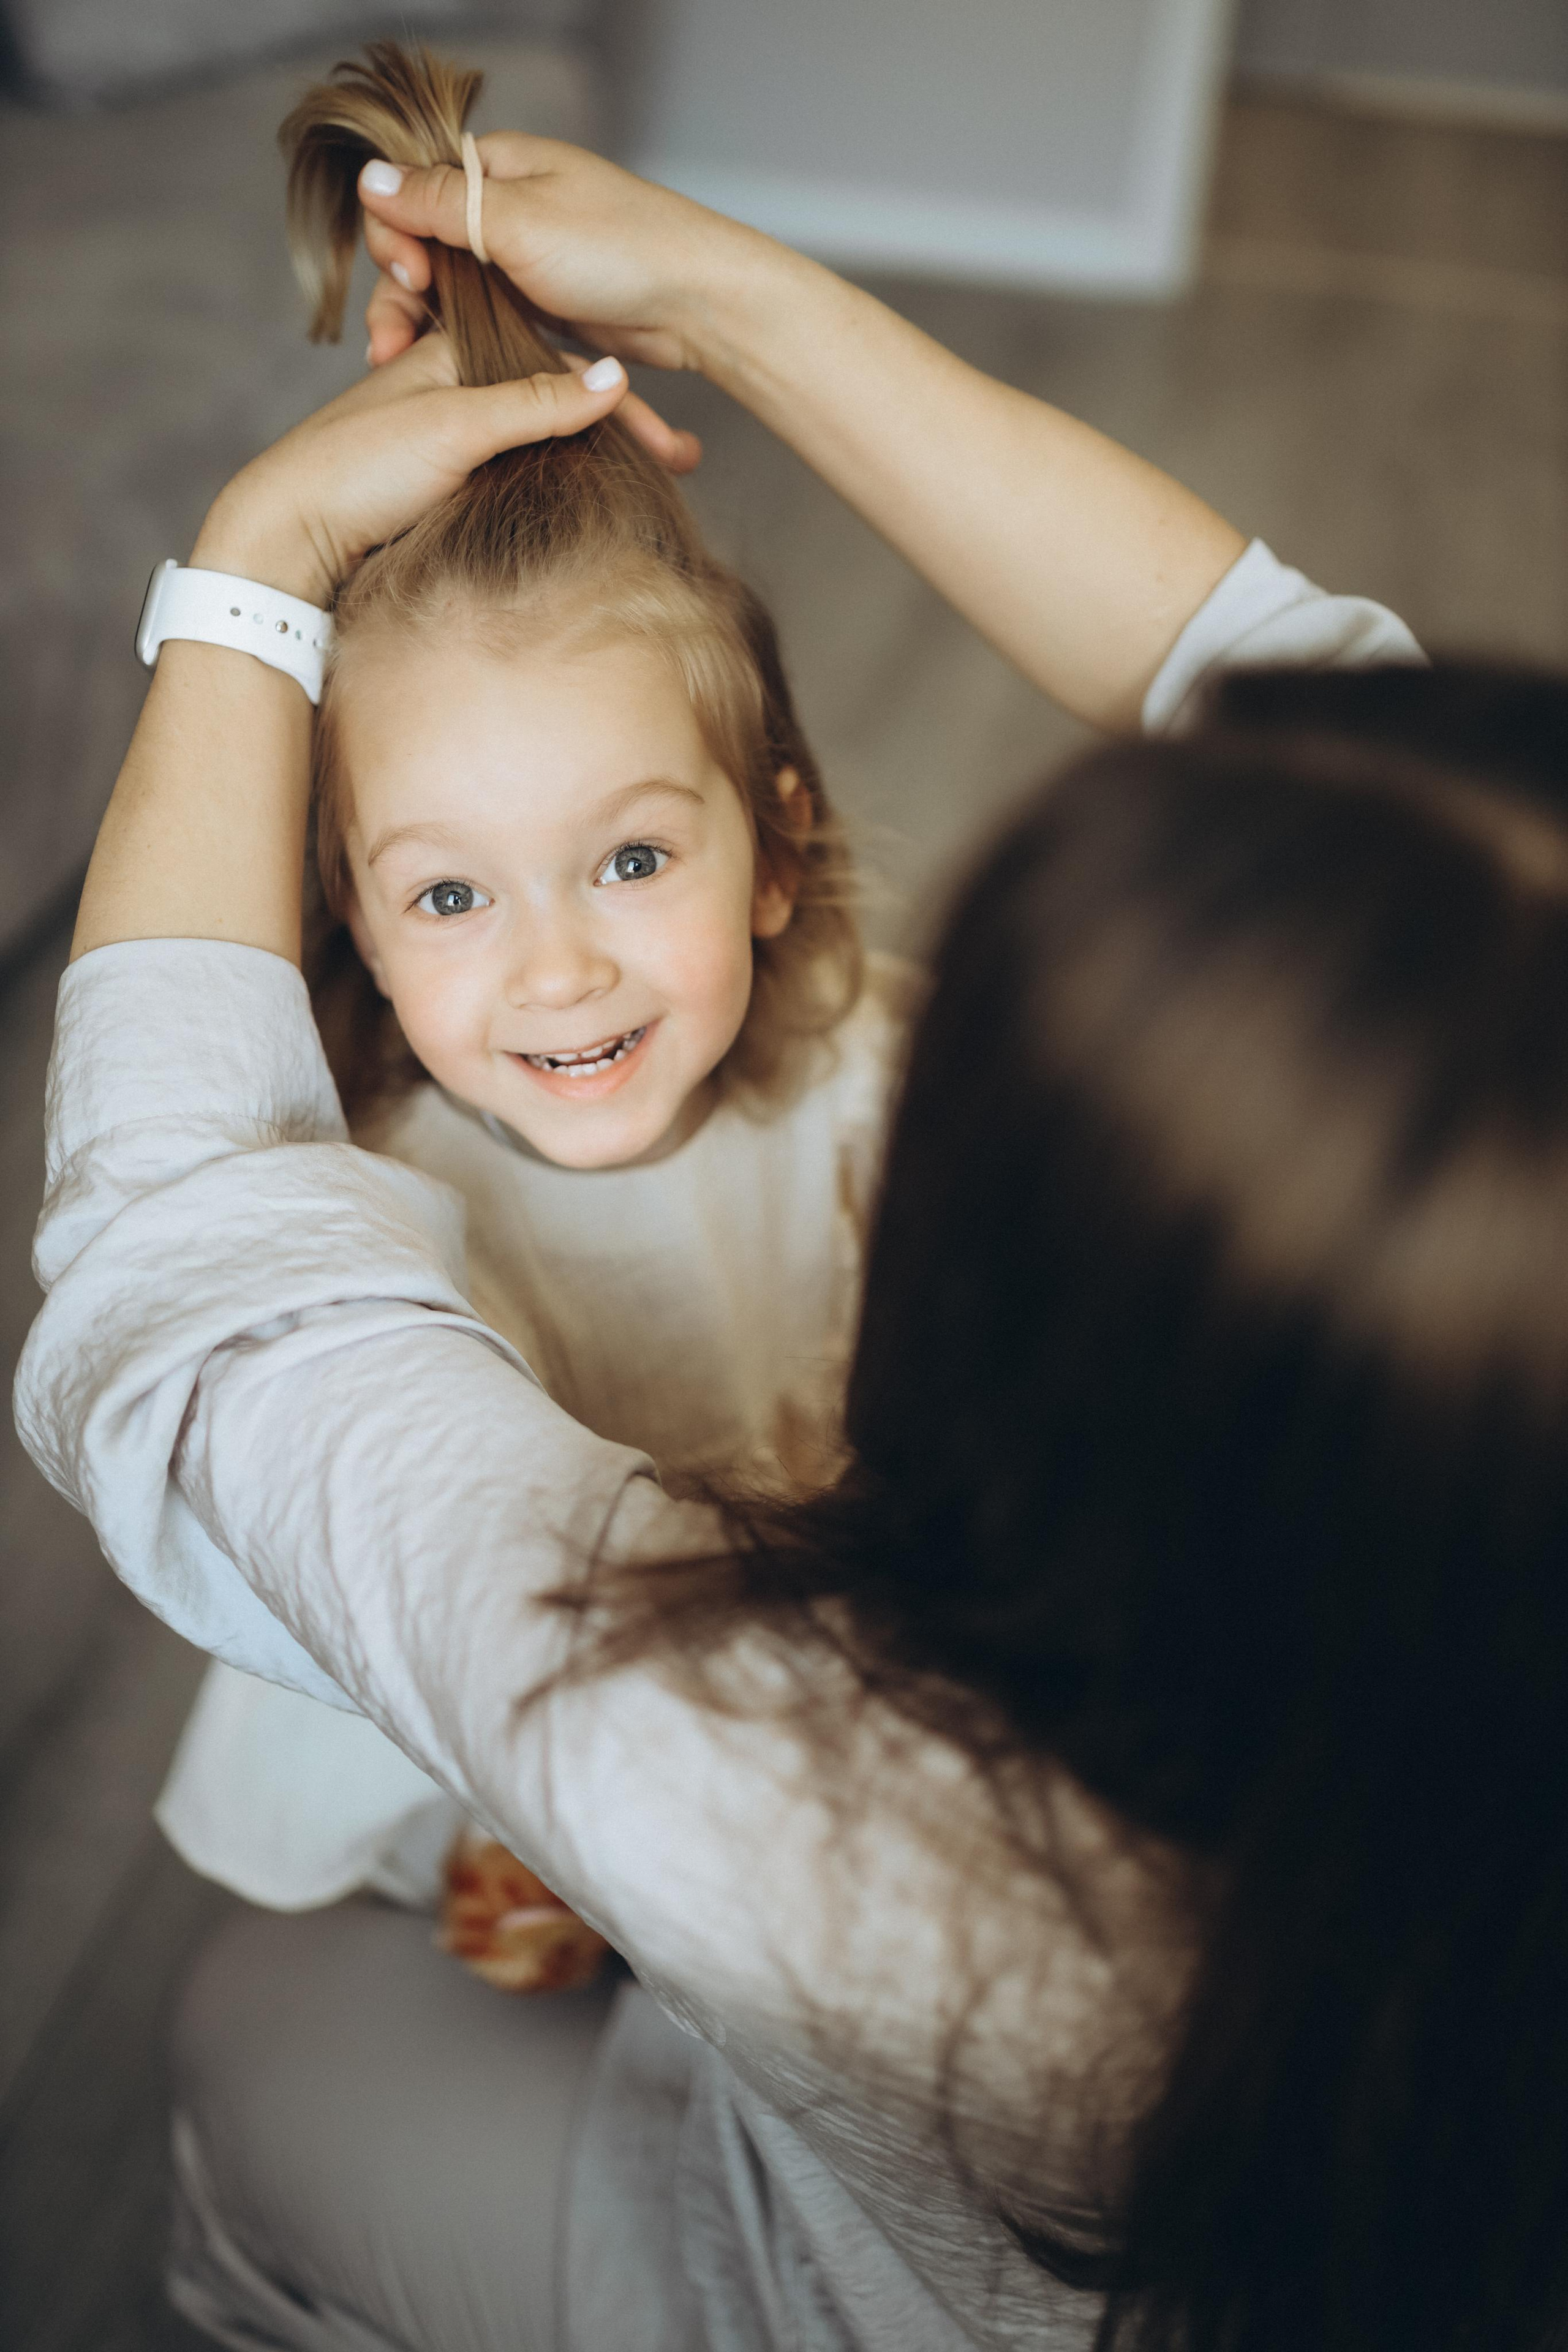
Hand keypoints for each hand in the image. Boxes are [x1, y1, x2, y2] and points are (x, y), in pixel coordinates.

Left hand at [191, 330, 633, 605]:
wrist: (290, 533)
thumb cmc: (356, 466)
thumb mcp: (455, 424)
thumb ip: (537, 401)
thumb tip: (616, 376)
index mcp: (456, 349)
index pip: (560, 367)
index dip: (622, 404)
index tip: (673, 445)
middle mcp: (459, 386)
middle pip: (559, 402)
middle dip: (624, 431)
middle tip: (683, 462)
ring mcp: (455, 436)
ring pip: (544, 438)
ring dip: (600, 458)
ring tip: (657, 480)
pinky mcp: (447, 481)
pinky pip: (520, 472)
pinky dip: (563, 481)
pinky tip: (593, 498)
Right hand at [358, 135, 772, 409]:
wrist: (697, 302)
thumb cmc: (621, 249)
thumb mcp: (518, 222)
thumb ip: (440, 205)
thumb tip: (369, 179)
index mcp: (497, 167)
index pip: (413, 191)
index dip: (395, 235)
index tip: (410, 279)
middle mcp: (506, 206)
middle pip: (425, 243)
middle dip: (402, 290)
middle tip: (392, 343)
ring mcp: (523, 256)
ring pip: (451, 285)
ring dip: (425, 322)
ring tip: (400, 363)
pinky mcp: (541, 302)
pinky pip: (484, 315)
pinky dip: (461, 337)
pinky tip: (443, 370)